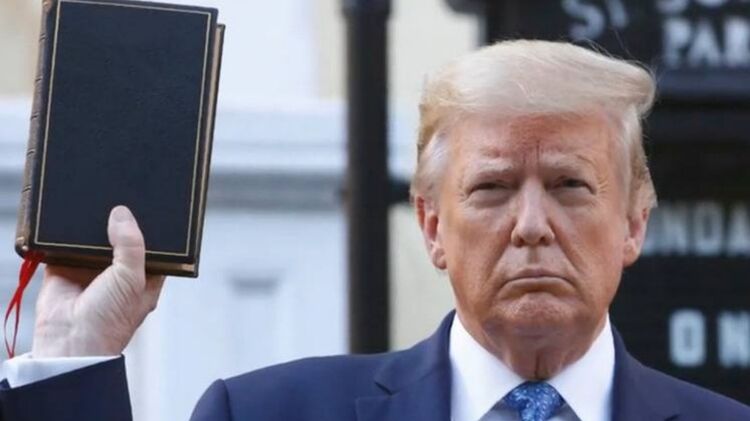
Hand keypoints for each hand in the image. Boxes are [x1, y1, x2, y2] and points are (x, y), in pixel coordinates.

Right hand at [31, 206, 164, 356]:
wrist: (70, 342)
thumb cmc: (111, 319)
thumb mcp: (133, 278)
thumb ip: (131, 245)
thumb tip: (122, 214)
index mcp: (145, 277)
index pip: (153, 246)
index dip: (152, 229)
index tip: (153, 206)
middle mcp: (119, 272)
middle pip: (122, 238)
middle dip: (121, 223)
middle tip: (121, 195)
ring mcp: (91, 269)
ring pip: (94, 238)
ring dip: (93, 225)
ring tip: (97, 199)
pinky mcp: (65, 268)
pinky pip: (66, 244)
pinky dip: (67, 233)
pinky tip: (72, 215)